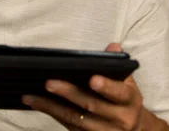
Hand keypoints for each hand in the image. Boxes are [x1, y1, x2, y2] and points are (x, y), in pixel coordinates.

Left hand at [21, 43, 168, 130]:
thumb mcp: (126, 82)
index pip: (119, 93)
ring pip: (76, 120)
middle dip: (69, 94)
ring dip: (52, 107)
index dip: (107, 86)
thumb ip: (116, 65)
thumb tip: (113, 46)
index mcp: (129, 100)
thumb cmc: (124, 100)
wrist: (136, 129)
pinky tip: (37, 104)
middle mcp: (120, 118)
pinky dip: (52, 114)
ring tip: (32, 96)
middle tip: (49, 83)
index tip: (92, 79)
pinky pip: (69, 126)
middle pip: (91, 106)